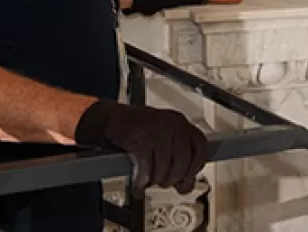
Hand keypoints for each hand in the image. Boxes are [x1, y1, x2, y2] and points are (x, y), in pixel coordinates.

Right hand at [74, 99, 208, 194]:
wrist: (107, 121)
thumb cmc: (135, 133)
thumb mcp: (161, 144)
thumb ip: (177, 160)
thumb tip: (186, 186)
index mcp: (180, 123)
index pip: (201, 147)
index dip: (195, 167)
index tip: (186, 179)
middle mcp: (172, 123)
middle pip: (184, 161)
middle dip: (173, 177)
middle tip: (162, 182)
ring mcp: (156, 129)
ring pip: (166, 166)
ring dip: (156, 180)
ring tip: (148, 181)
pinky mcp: (140, 137)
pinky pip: (147, 167)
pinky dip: (142, 180)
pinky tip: (138, 184)